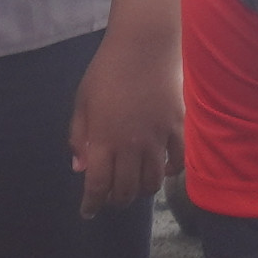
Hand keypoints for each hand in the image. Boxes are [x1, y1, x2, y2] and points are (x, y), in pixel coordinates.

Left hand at [66, 13, 182, 214]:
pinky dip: (170, 173)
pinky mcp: (177, 128)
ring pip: (152, 182)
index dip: (92, 204)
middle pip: (126, 190)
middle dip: (116, 201)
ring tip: (134, 189)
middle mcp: (131, 145)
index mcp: (104, 139)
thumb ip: (79, 136)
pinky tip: (163, 171)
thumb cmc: (107, 70)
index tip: (88, 213)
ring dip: (141, 192)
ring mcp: (157, 138)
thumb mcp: (82, 101)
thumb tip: (80, 168)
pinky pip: (178, 161)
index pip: (98, 185)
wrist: (144, 45)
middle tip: (111, 199)